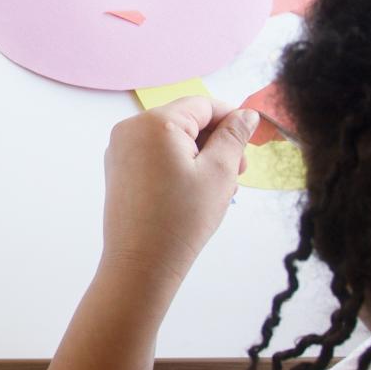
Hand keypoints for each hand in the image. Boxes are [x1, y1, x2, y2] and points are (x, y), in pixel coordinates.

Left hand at [101, 97, 257, 278]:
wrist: (141, 264)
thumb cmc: (181, 219)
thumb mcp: (220, 172)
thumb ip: (234, 136)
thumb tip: (245, 114)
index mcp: (154, 123)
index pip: (202, 105)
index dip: (231, 119)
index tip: (251, 141)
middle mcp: (130, 129)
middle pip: (186, 121)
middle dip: (216, 142)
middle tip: (240, 172)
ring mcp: (120, 150)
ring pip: (172, 140)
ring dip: (201, 156)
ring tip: (220, 188)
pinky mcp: (119, 171)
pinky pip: (156, 156)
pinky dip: (179, 166)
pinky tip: (196, 192)